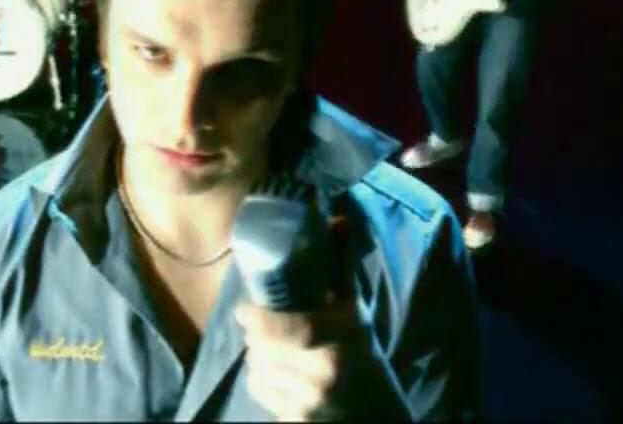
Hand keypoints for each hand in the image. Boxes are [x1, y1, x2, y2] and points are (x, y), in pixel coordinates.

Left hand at [234, 219, 399, 421]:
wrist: (377, 413)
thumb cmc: (363, 355)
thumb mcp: (357, 313)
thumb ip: (341, 267)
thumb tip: (336, 219)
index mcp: (341, 338)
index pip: (287, 329)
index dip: (257, 319)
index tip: (244, 310)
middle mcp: (324, 372)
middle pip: (263, 349)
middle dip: (256, 337)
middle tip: (261, 329)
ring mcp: (310, 402)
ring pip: (257, 371)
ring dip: (258, 359)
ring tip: (275, 352)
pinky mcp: (297, 421)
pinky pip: (260, 394)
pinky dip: (262, 383)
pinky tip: (280, 376)